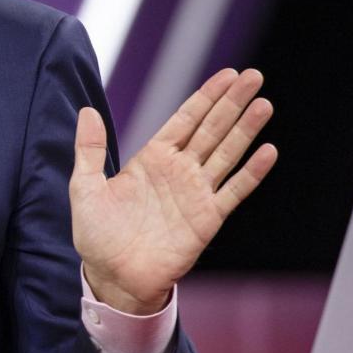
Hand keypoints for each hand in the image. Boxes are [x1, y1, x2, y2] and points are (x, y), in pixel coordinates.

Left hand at [70, 68, 276, 313]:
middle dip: (232, 102)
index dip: (206, 96)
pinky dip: (251, 172)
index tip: (227, 75)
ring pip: (226, 153)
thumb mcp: (84, 187)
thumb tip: (87, 111)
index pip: (184, 120)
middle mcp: (178, 171)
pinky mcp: (207, 219)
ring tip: (264, 103)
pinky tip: (268, 151)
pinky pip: (234, 191)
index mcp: (151, 159)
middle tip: (254, 76)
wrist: (113, 278)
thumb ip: (89, 149)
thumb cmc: (97, 234)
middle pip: (211, 128)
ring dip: (246, 129)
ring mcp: (195, 193)